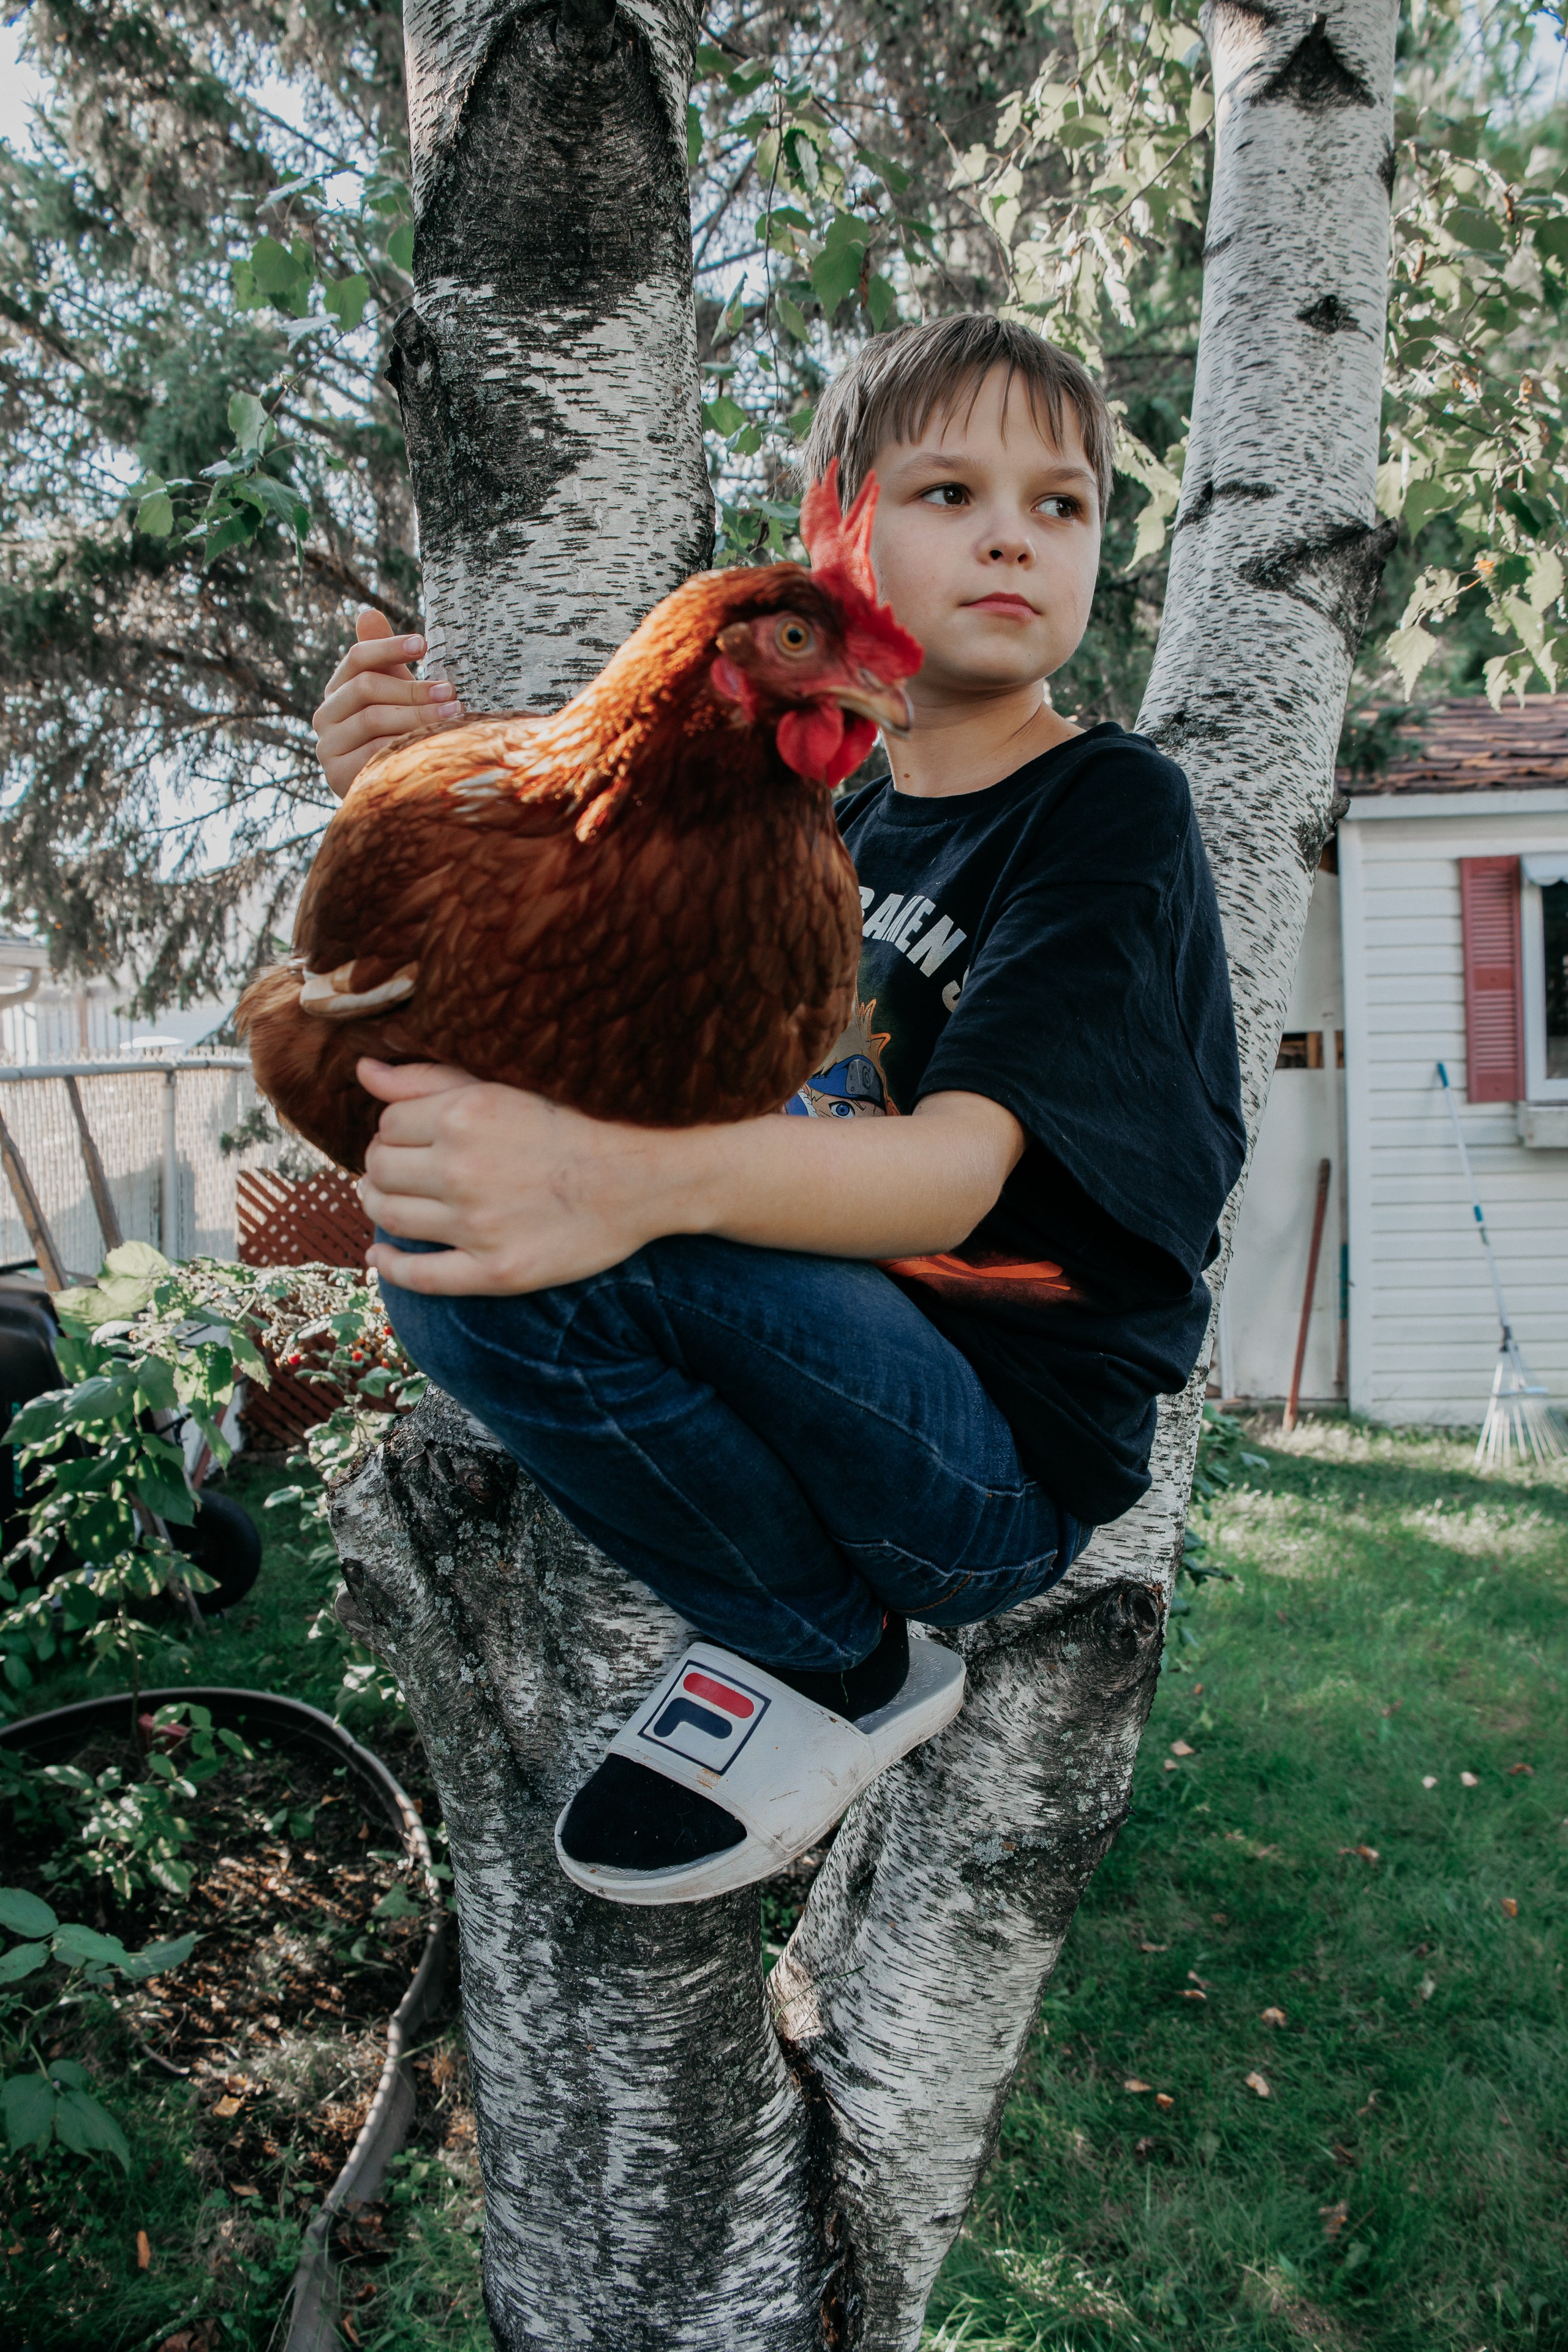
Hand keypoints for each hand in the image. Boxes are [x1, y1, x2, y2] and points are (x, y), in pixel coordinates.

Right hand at [314, 609, 464, 797]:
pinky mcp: (336, 774)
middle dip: (413, 688)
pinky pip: (375, 752)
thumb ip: (383, 658)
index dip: (389, 647)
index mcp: (337, 691)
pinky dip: (407, 745)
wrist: (388, 792)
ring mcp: (327, 747)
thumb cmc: (397, 734)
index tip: (424, 645)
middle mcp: (324, 716)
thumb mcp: (394, 694)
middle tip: (450, 692)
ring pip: (373, 719)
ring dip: (417, 715)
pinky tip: (434, 743)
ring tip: (453, 715)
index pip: (357, 658)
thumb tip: (368, 612)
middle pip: (367, 687)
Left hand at [358, 1060, 689, 1295]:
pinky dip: (390, 1266)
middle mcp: (462, 1170)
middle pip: (381, 1170)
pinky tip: (381, 1255)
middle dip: (382, 1167)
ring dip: (379, 1207)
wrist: (647, 1174)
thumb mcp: (506, 1084)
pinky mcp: (497, 1270)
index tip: (409, 1137)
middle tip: (398, 1168)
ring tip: (388, 1202)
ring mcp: (478, 1225)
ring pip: (391, 1217)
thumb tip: (362, 1072)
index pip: (389, 1124)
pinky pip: (421, 1276)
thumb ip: (430, 1078)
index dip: (393, 1130)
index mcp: (464, 1115)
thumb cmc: (582, 1120)